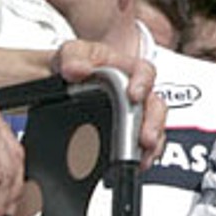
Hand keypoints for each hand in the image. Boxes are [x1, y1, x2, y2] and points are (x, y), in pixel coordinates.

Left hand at [53, 39, 164, 163]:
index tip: (134, 95)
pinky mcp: (128, 131)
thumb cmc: (73, 65)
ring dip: (152, 141)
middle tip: (145, 138)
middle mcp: (134, 90)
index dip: (143, 83)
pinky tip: (139, 163)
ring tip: (144, 155)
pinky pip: (146, 143)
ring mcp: (133, 112)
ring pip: (153, 126)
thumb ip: (72, 57)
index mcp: (124, 68)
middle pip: (155, 105)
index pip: (144, 72)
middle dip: (153, 123)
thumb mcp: (70, 53)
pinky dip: (145, 154)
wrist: (59, 82)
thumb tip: (77, 69)